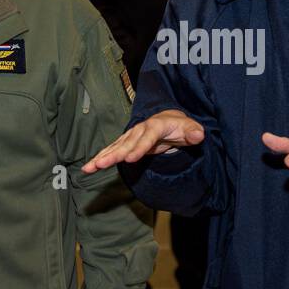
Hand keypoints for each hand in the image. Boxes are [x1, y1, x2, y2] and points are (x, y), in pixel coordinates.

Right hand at [83, 109, 204, 172]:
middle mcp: (140, 130)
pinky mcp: (127, 143)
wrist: (169, 119)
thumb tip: (199, 135)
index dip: (139, 148)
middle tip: (101, 165)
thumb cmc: (180, 125)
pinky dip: (101, 158)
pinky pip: (112, 151)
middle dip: (113, 155)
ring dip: (101, 158)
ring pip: (115, 148)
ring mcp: (132, 136)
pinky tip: (89, 167)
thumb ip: (194, 132)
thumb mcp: (191, 127)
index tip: (130, 159)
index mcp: (156, 126)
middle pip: (126, 144)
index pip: (147, 138)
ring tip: (89, 168)